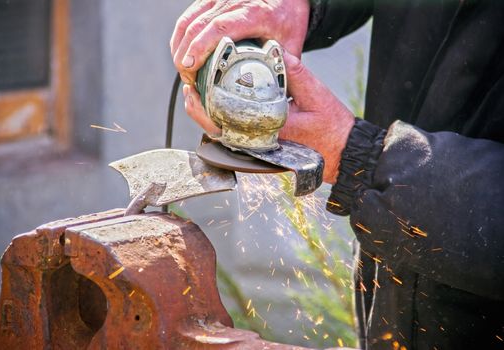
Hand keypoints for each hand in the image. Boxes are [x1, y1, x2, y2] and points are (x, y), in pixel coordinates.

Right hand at [170, 0, 309, 83]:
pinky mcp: (209, 0)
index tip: (190, 67)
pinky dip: (180, 38)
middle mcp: (232, 2)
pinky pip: (187, 17)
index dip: (200, 47)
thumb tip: (274, 94)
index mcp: (254, 13)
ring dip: (179, 48)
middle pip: (198, 26)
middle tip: (187, 79)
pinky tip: (182, 55)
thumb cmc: (288, 18)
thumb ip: (283, 66)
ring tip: (184, 72)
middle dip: (185, 54)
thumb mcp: (291, 42)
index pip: (220, 28)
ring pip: (187, 21)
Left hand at [182, 50, 354, 184]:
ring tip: (199, 94)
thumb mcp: (316, 95)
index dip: (205, 109)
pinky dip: (226, 118)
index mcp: (268, 132)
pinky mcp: (264, 146)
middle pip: (218, 132)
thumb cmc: (331, 128)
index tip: (194, 91)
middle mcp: (259, 144)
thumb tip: (276, 51)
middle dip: (200, 112)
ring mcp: (260, 147)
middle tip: (190, 91)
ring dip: (210, 115)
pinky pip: (238, 134)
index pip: (227, 123)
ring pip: (225, 134)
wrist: (343, 152)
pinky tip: (221, 104)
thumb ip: (296, 73)